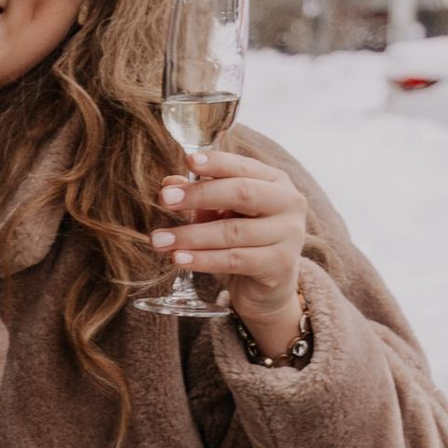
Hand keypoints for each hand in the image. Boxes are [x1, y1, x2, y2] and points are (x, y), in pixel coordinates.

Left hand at [154, 149, 308, 352]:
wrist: (266, 287)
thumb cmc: (241, 242)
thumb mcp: (218, 215)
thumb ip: (197, 197)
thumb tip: (169, 183)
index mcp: (274, 181)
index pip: (243, 166)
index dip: (216, 162)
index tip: (188, 160)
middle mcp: (288, 203)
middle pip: (242, 193)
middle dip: (199, 194)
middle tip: (164, 199)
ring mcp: (289, 234)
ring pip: (234, 231)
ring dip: (191, 235)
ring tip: (159, 240)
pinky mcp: (280, 264)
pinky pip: (235, 260)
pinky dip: (203, 259)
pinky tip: (179, 259)